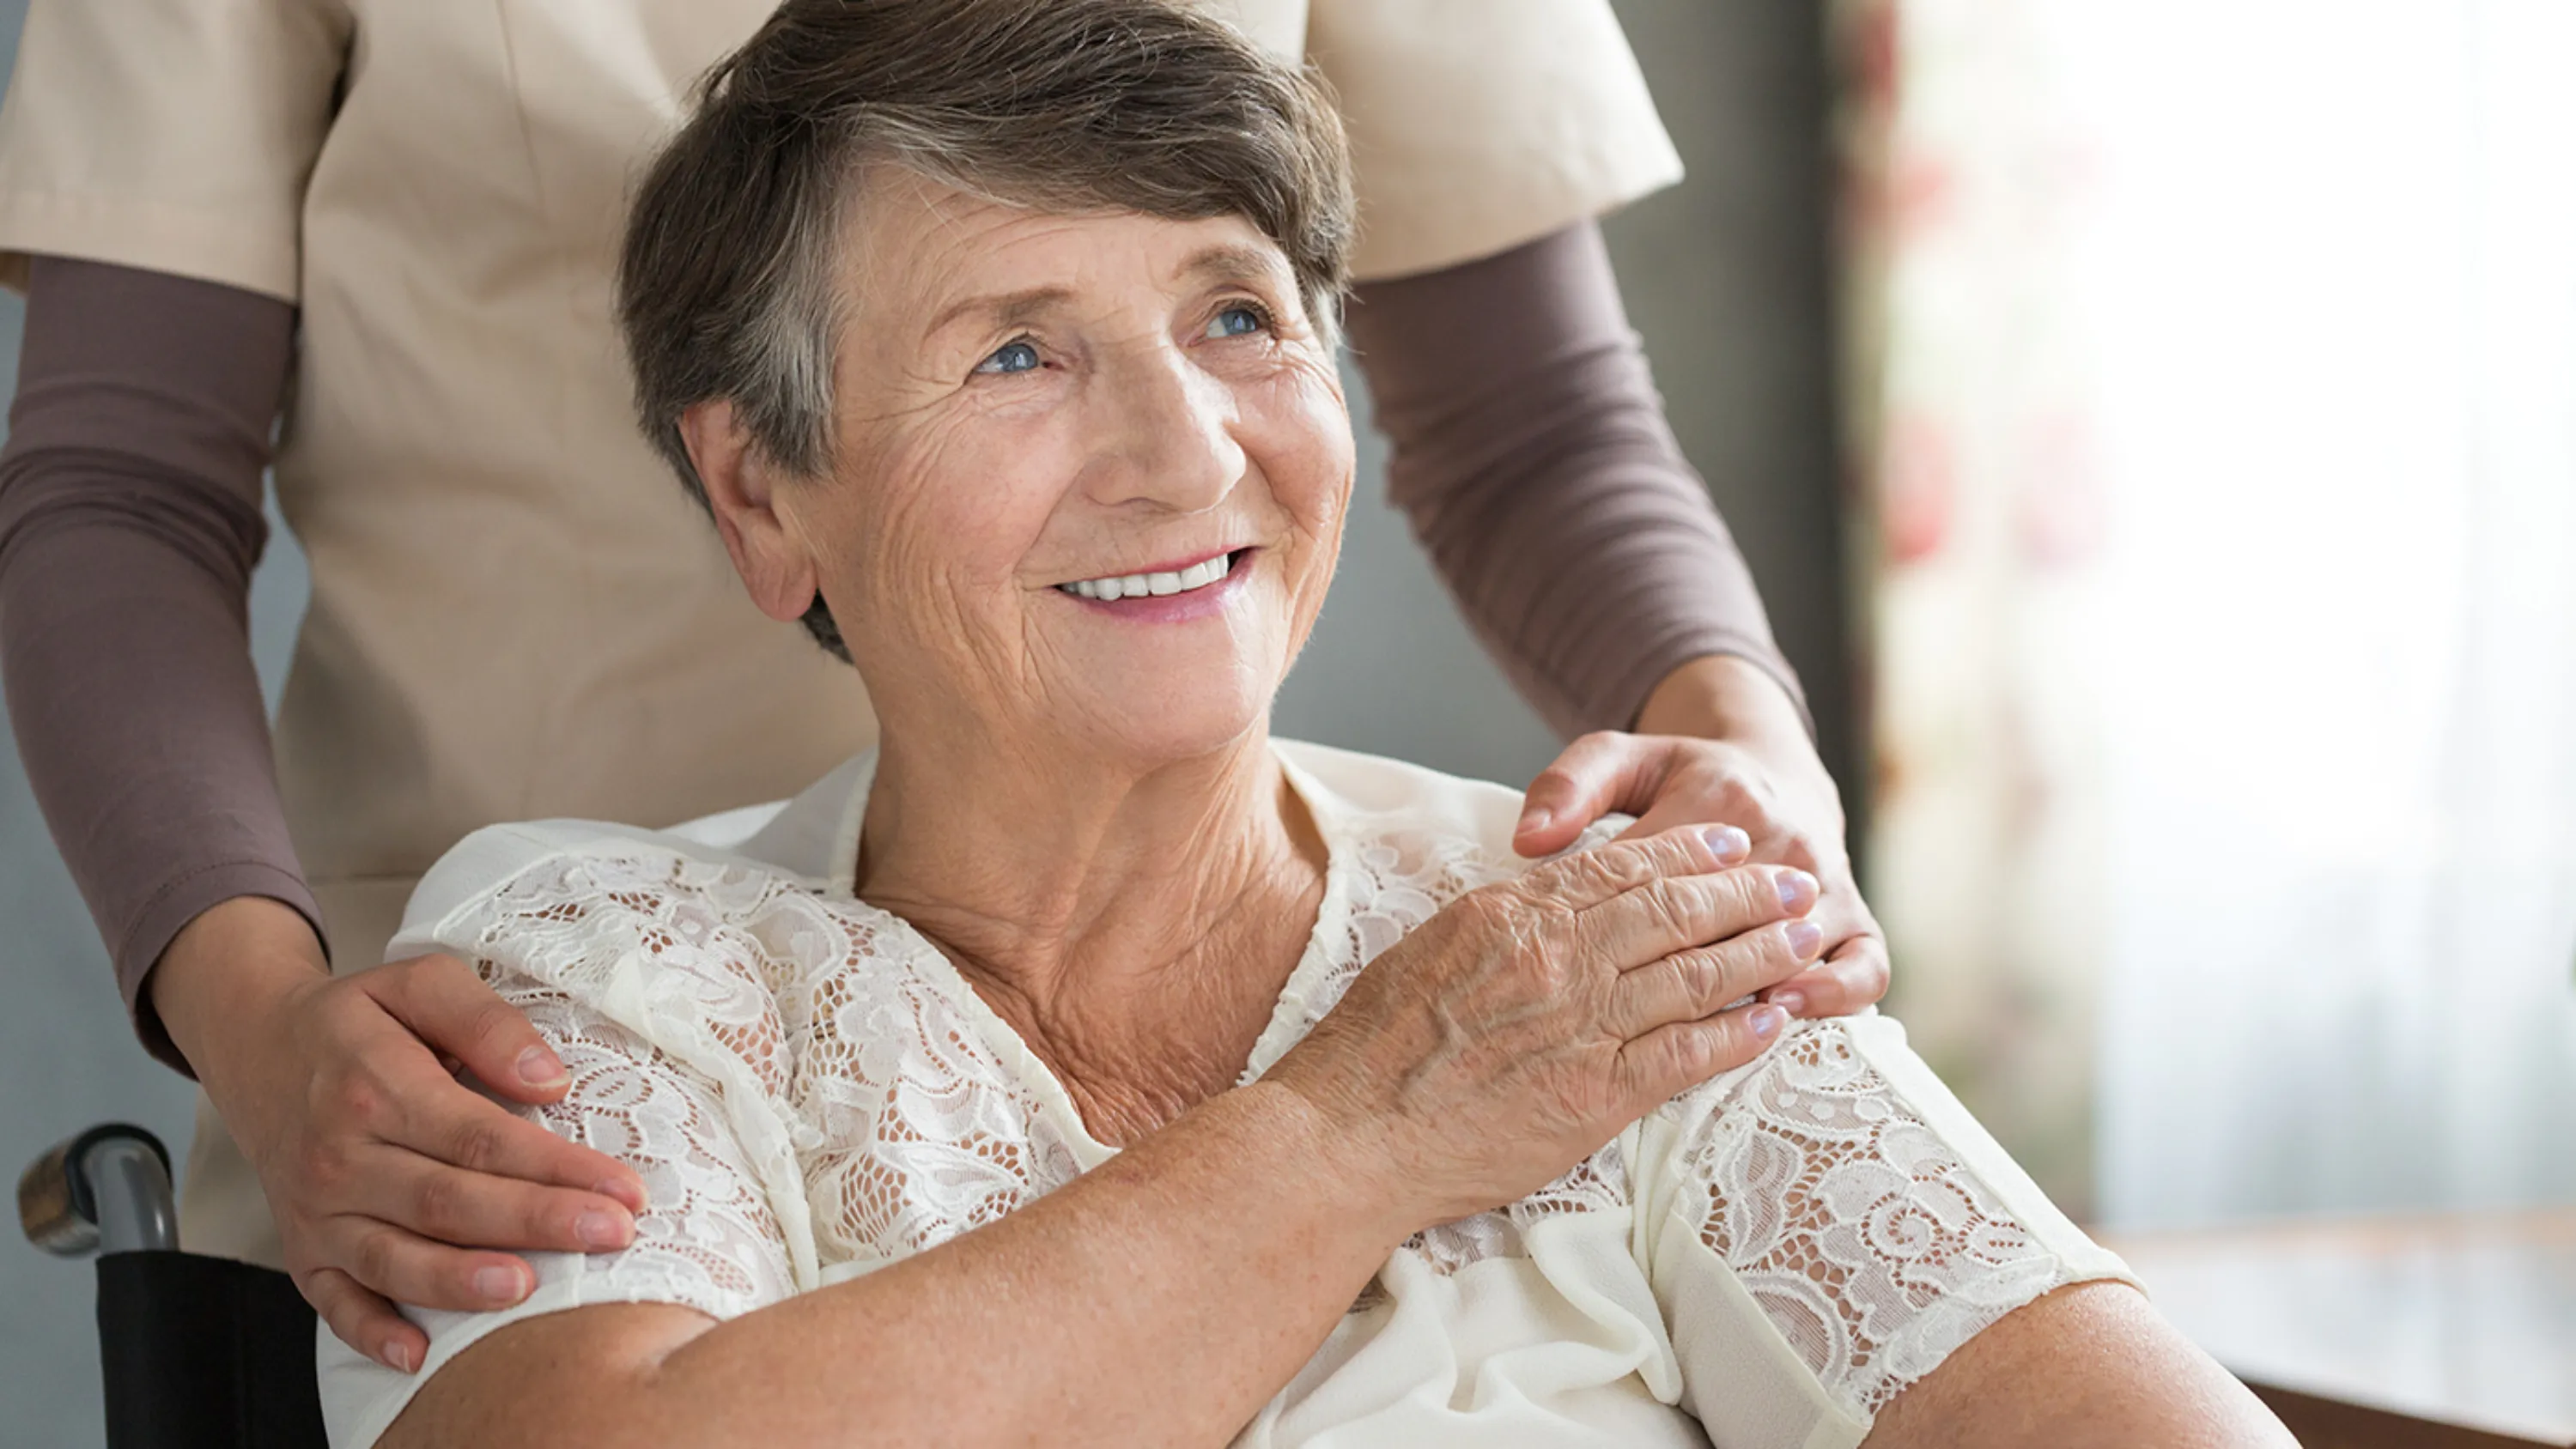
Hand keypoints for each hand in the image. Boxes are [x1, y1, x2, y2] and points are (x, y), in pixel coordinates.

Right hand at [150, 896, 648, 1372]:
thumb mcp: (419, 983)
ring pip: (393, 1258)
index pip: (479, 1137)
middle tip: (613, 1236)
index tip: (622, 1188)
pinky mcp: (303, 1248)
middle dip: (537, 1223)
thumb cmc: (358, 1020)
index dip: (555, 1167)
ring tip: (530, 1289)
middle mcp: (340, 1154)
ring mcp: (317, 1210)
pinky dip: (371, 1333)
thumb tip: (548, 1081)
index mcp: (374, 1084)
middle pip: (448, 1201)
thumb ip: (486, 1022)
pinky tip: (419, 1355)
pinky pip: (332, 1301)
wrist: (257, 1048)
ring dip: (462, 1282)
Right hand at [1269, 824, 1821, 1229]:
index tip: (1728, 841)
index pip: (1620, 869)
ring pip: (1693, 975)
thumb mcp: (1430, 949)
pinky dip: (1736, 1036)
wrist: (1350, 1132)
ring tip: (1805, 936)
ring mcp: (1580, 1027)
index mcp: (1513, 914)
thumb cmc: (1372, 1049)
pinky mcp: (1594, 1096)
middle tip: (1796, 877)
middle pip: (1673, 911)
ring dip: (1760, 952)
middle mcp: (1556, 959)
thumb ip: (1499, 925)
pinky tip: (1774, 1020)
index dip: (1686, 851)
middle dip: (1745, 890)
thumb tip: (1539, 903)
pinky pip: (1685, 1057)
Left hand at [1512, 654, 1889, 1021]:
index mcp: (1718, 800)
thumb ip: (1567, 790)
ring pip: (1804, 949)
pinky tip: (1788, 1012)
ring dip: (1765, 984)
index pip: (1669, 875)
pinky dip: (1836, 995)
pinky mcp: (1859, 918)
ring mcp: (1828, 884)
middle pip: (1738, 921)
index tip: (1579, 967)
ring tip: (1720, 1018)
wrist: (1772, 774)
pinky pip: (1865, 968)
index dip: (1623, 927)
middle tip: (1637, 1014)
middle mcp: (1784, 841)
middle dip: (1691, 971)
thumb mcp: (1619, 760)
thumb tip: (1528, 842)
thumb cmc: (1681, 780)